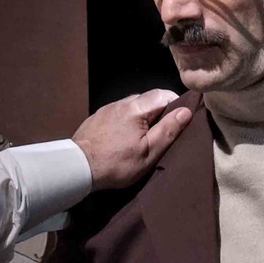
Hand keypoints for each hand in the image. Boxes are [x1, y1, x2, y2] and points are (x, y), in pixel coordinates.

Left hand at [74, 90, 192, 189]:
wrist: (77, 168)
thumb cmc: (116, 163)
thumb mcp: (148, 152)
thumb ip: (168, 130)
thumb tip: (186, 111)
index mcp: (136, 108)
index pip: (164, 94)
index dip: (176, 104)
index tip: (179, 121)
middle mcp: (121, 102)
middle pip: (148, 99)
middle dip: (160, 111)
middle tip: (163, 132)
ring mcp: (107, 108)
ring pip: (133, 106)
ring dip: (142, 116)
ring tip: (144, 136)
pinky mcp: (97, 117)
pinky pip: (119, 113)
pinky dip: (127, 121)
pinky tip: (125, 137)